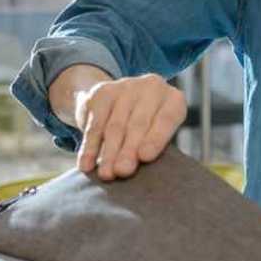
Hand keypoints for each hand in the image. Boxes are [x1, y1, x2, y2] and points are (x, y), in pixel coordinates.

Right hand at [71, 73, 186, 180]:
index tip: (145, 157)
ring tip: (106, 174)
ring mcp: (126, 86)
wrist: (121, 102)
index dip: (156, 138)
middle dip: (129, 150)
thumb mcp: (160, 134)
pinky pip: (94, 124)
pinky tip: (86, 164)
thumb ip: (154, 148)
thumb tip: (137, 166)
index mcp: (174, 99)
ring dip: (109, 152)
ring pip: (114, 125)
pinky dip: (90, 147)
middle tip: (122, 171)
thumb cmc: (149, 128)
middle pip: (138, 123)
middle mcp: (152, 87)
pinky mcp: (102, 91)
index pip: (166, 118)